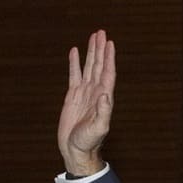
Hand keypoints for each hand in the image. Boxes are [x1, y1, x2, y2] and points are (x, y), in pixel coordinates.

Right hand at [58, 30, 115, 175]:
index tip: (109, 43)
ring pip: (88, 67)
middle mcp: (95, 92)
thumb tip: (105, 94)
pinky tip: (75, 52)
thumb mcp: (99, 128)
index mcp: (103, 98)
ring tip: (92, 37)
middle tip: (101, 32)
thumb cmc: (89, 142)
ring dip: (91, 53)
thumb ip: (103, 112)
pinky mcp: (72, 96)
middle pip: (99, 65)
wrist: (76, 150)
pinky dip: (75, 63)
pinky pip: (74, 75)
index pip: (107, 73)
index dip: (109, 58)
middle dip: (100, 49)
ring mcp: (84, 93)